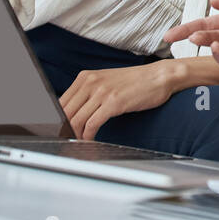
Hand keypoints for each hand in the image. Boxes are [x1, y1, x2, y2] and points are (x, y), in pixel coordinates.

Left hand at [60, 63, 175, 140]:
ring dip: (75, 135)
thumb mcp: (107, 82)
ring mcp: (102, 92)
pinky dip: (88, 136)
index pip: (60, 102)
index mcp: (86, 77)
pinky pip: (92, 124)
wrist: (160, 76)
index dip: (57, 120)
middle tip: (66, 141)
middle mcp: (91, 82)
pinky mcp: (114, 103)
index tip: (59, 131)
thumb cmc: (136, 82)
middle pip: (65, 112)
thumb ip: (89, 94)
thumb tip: (73, 113)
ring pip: (76, 120)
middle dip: (64, 130)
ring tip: (79, 143)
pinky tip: (91, 140)